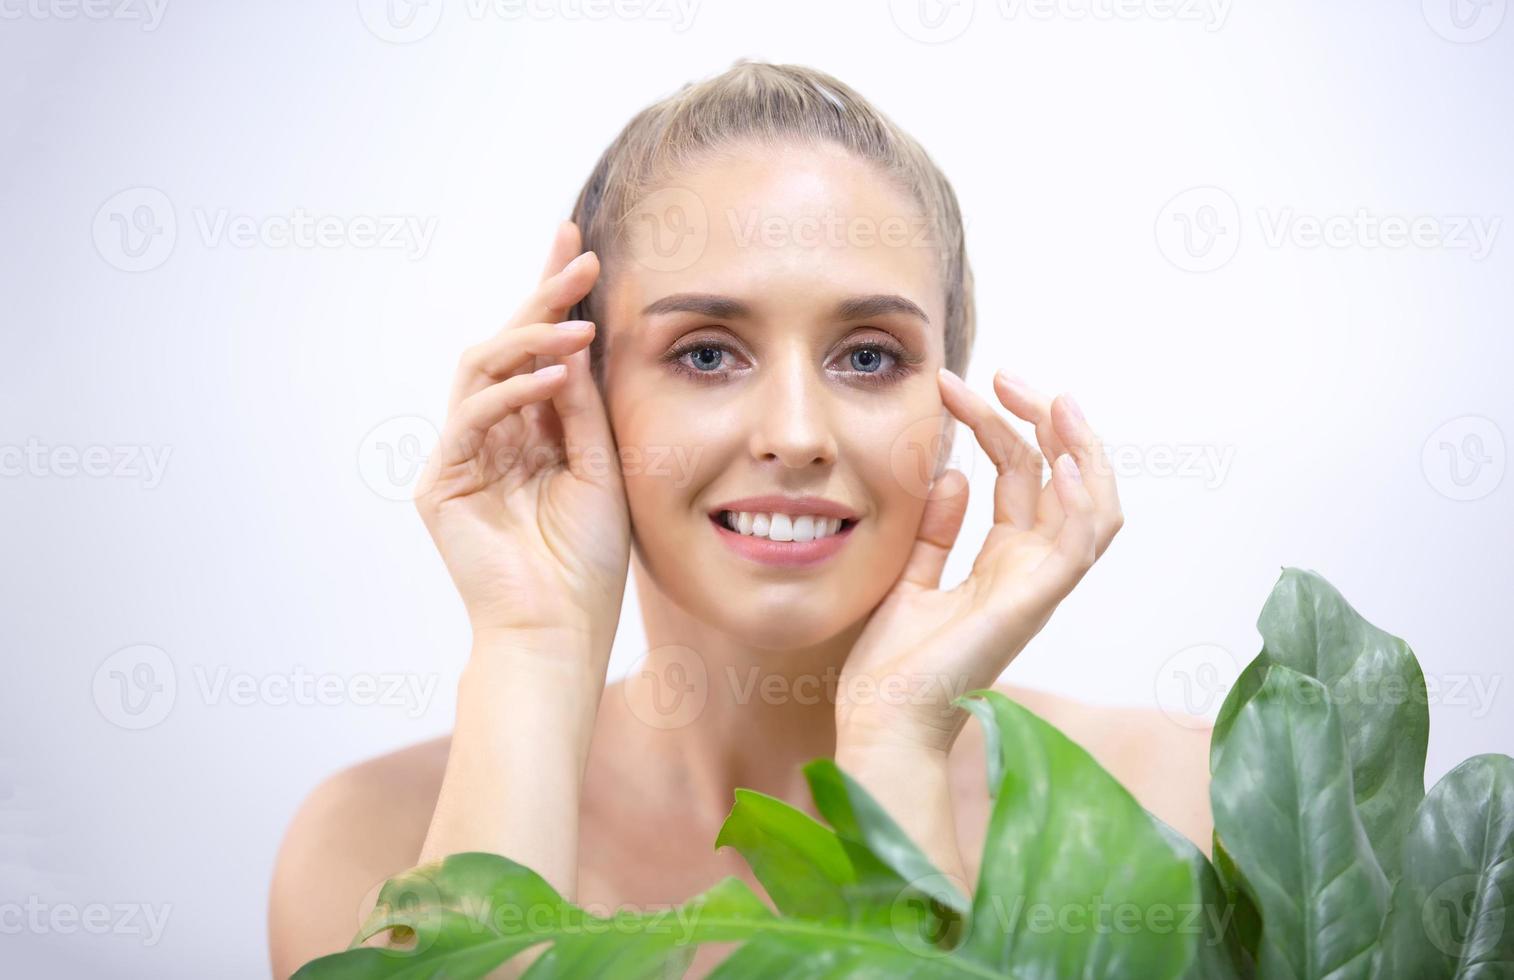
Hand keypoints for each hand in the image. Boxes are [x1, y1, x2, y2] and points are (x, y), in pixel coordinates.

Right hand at [413, 221, 629, 665]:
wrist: (559, 631)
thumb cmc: (586, 562)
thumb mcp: (600, 467)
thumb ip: (581, 407)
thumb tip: (576, 338)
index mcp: (529, 432)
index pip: (539, 352)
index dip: (554, 298)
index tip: (580, 247)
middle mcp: (491, 436)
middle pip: (506, 347)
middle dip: (542, 297)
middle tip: (579, 256)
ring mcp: (461, 456)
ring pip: (481, 368)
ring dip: (530, 336)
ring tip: (578, 319)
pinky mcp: (441, 483)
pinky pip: (472, 416)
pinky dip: (512, 389)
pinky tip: (555, 373)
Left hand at [834, 368, 1123, 754]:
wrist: (882, 724)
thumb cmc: (892, 670)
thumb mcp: (908, 579)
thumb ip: (934, 531)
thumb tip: (950, 474)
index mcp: (1004, 564)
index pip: (1020, 475)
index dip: (997, 423)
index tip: (956, 384)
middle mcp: (1031, 570)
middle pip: (1058, 476)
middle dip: (1041, 417)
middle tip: (1004, 372)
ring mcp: (1039, 586)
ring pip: (1092, 502)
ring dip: (1079, 445)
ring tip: (1050, 396)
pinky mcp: (1034, 602)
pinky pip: (1082, 541)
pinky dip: (1084, 496)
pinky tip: (1064, 455)